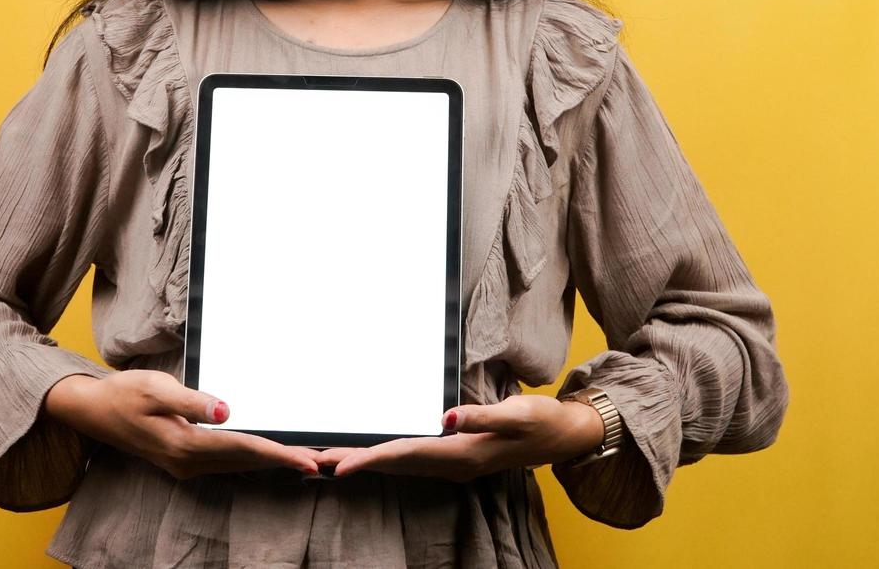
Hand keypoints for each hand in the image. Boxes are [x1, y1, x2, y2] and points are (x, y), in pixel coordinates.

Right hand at [44, 369, 322, 478]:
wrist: (94, 410)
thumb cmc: (124, 393)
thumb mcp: (157, 387)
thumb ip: (193, 400)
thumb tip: (227, 411)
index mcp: (183, 445)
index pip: (242, 448)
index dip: (279, 454)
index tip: (308, 461)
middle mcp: (188, 462)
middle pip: (247, 461)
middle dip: (285, 461)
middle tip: (322, 461)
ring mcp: (186, 465)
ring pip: (240, 464)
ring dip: (272, 461)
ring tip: (305, 460)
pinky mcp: (185, 460)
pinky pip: (228, 461)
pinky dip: (253, 457)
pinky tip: (269, 454)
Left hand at [313, 395, 603, 480]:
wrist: (563, 434)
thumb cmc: (540, 420)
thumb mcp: (514, 413)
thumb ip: (478, 416)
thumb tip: (444, 417)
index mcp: (462, 455)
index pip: (405, 456)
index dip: (370, 459)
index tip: (338, 465)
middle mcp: (452, 465)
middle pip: (394, 465)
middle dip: (354, 463)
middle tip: (314, 460)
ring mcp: (453, 464)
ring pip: (400, 464)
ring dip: (365, 461)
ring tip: (330, 459)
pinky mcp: (454, 456)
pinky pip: (411, 459)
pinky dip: (386, 457)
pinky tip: (371, 453)